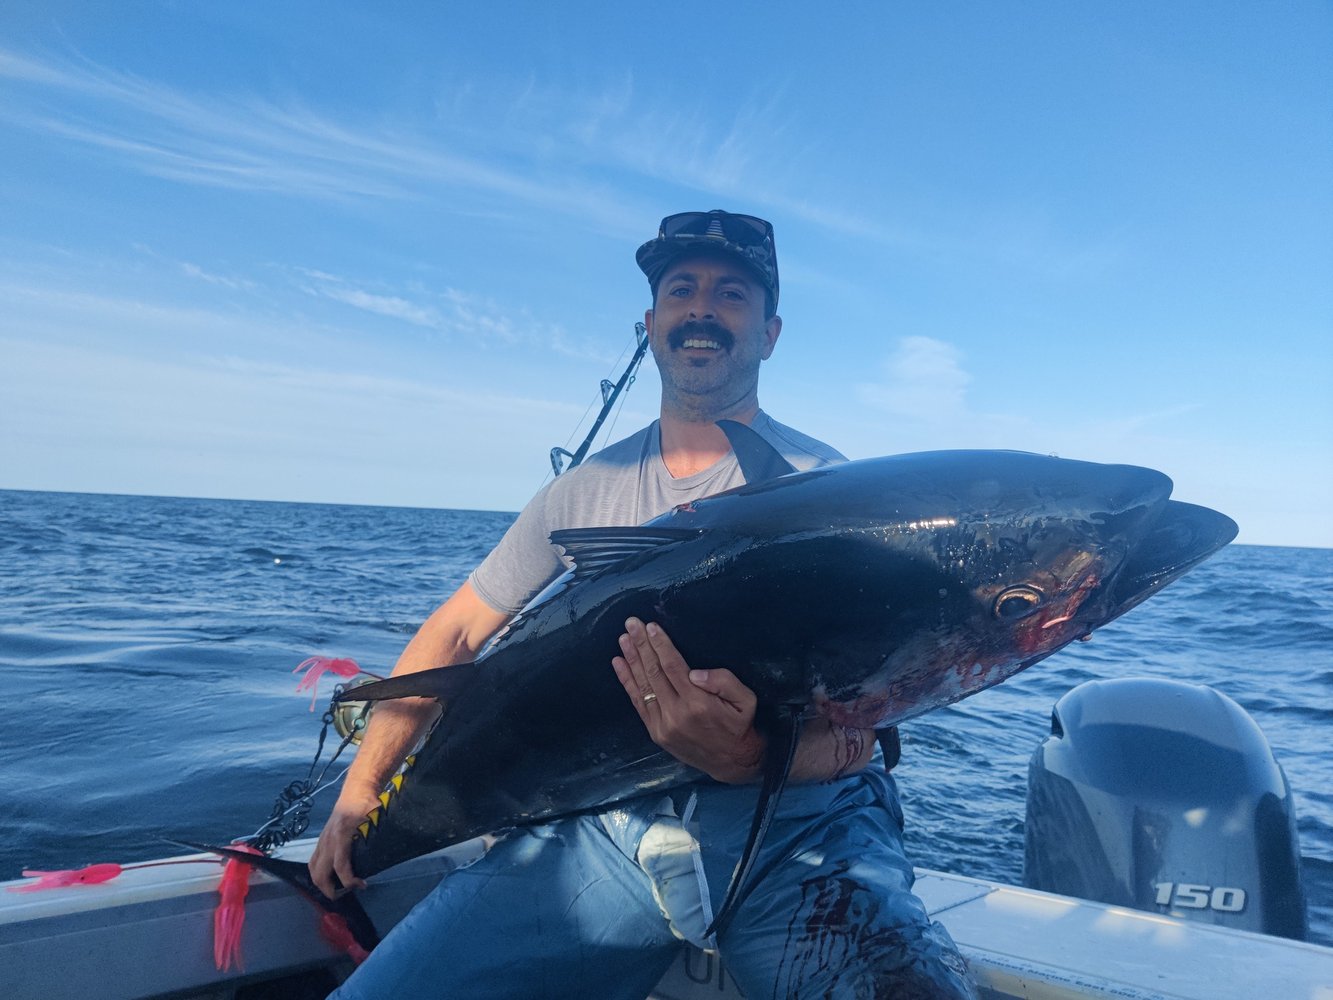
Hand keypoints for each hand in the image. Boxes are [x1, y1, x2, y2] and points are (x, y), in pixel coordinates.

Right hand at [307, 783, 379, 897]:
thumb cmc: (368, 805)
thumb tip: (385, 859)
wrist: (355, 790)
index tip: (362, 885)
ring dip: (322, 884)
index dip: (349, 881)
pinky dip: (318, 874)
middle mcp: (328, 840)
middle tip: (346, 894)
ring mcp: (322, 841)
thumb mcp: (376, 821)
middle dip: (331, 890)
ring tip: (337, 889)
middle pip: (320, 874)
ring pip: (313, 870)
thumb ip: (377, 839)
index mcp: (342, 835)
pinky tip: (330, 878)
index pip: (340, 866)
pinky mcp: (320, 841)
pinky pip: (313, 862)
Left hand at [611, 618, 765, 783]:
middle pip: (654, 672)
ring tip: (623, 639)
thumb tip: (694, 673)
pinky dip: (627, 682)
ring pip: (643, 686)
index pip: (673, 666)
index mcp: (698, 703)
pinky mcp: (656, 733)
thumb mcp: (746, 700)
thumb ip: (723, 682)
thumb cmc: (740, 726)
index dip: (660, 645)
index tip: (650, 626)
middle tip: (631, 624)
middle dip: (641, 646)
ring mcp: (663, 725)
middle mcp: (677, 714)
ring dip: (631, 660)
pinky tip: (619, 664)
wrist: (732, 763)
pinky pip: (638, 704)